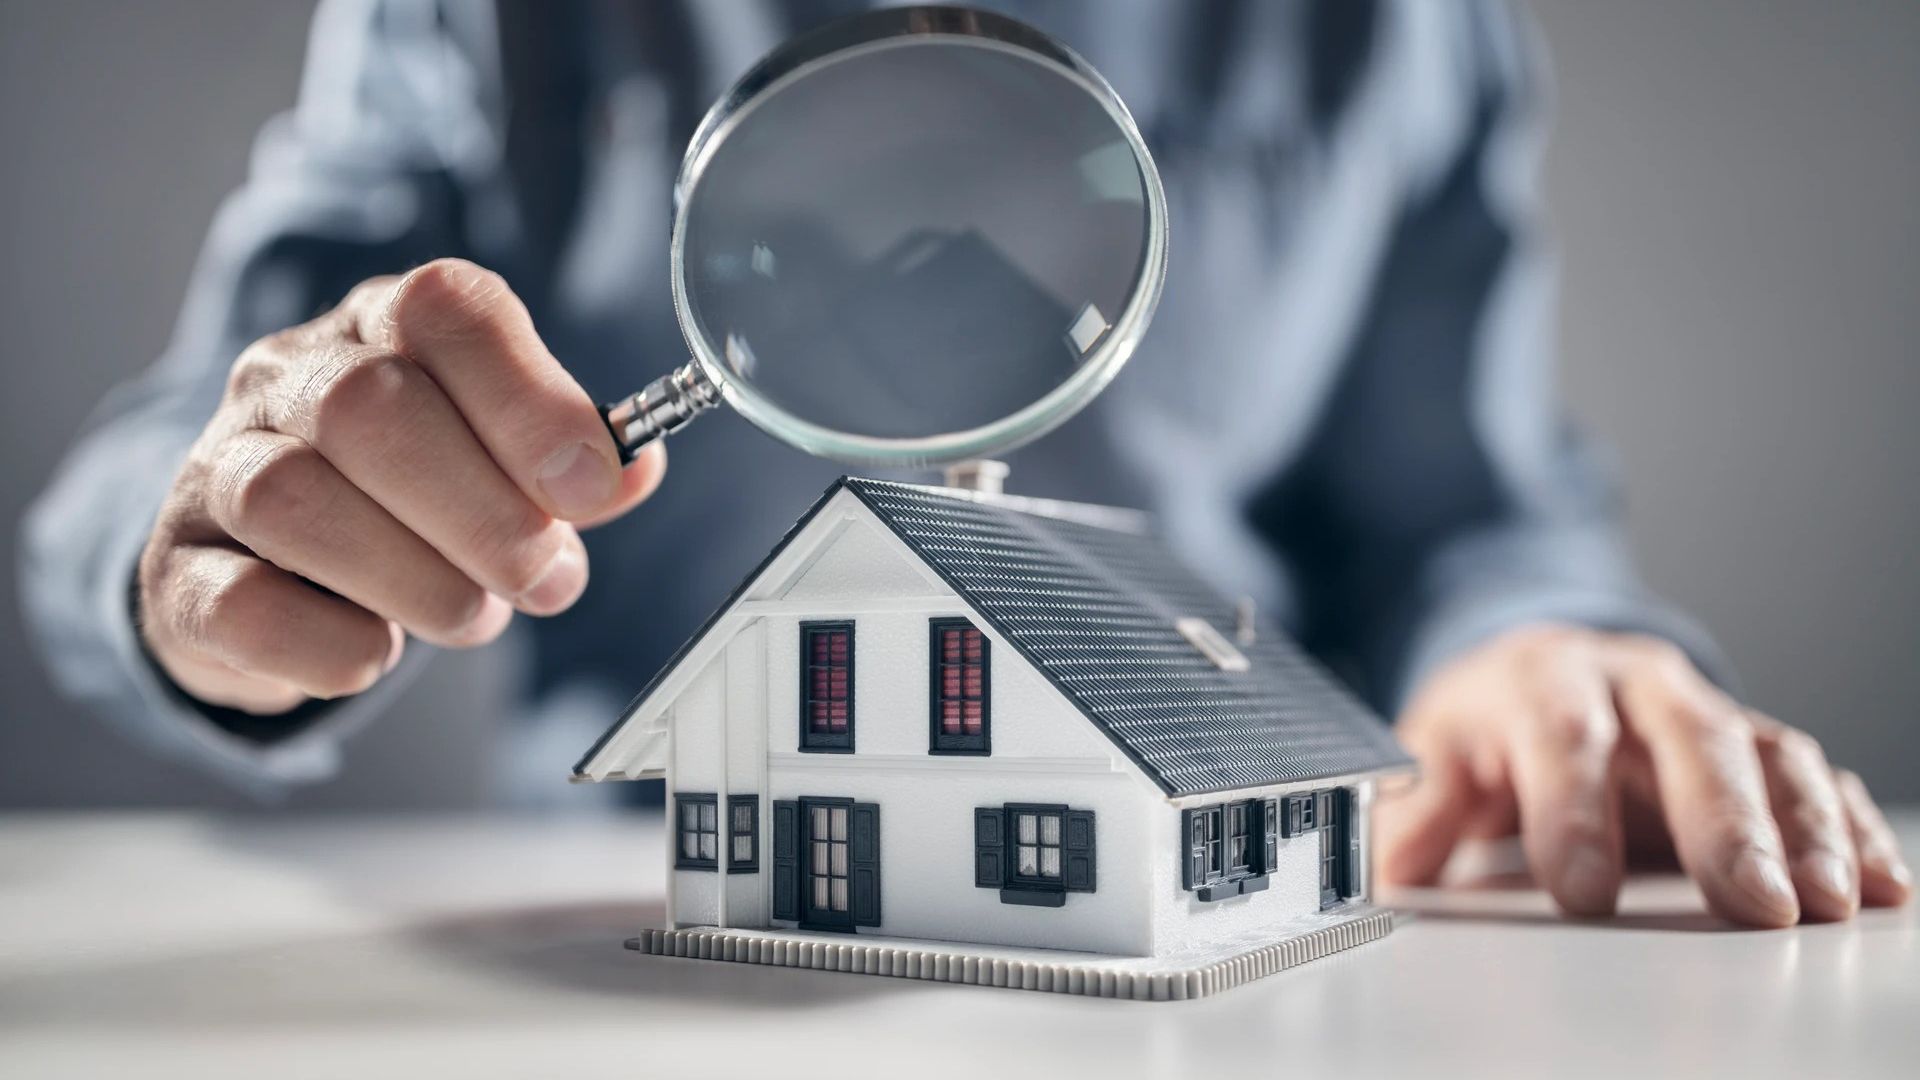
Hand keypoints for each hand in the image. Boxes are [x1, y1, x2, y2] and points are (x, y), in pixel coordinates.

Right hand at [137, 259, 666, 714]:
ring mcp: (216, 467)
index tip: (592, 488)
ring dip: (415, 579)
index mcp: (384, 327)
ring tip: (472, 615)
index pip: (446, 311)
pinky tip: (377, 652)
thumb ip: (570, 465)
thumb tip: (633, 471)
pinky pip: (238, 603)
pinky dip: (328, 642)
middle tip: (545, 580)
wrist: (271, 564)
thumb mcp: (500, 459)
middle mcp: (288, 377)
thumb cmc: (410, 498)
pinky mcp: (177, 573)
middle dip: (484, 513)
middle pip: (370, 409)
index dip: (531, 401)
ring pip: (295, 499)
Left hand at [1376, 624, 1911, 925]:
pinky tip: (1875, 883)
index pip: (1560, 736)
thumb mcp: (1438, 749)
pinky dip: (1849, 828)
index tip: (1582, 891)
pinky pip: (1813, 778)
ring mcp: (1702, 710)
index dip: (1572, 811)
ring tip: (1824, 903)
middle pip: (1687, 738)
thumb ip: (1420, 805)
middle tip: (1750, 901)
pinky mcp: (1752, 746)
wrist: (1538, 670)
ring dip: (1801, 831)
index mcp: (1545, 679)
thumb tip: (1391, 860)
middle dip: (1721, 822)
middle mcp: (1635, 684)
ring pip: (1764, 754)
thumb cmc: (1490, 722)